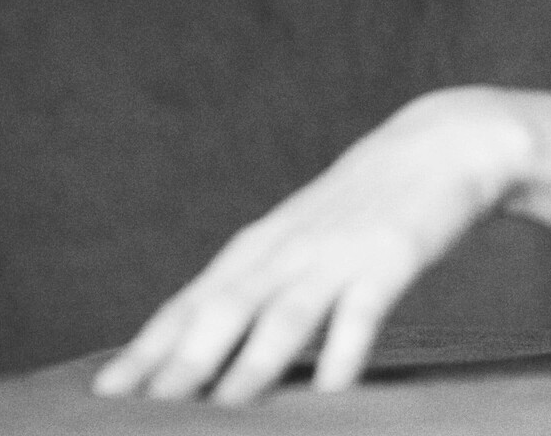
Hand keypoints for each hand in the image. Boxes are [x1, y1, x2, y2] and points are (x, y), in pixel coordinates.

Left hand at [91, 86, 532, 404]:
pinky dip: (343, 350)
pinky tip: (330, 390)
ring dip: (251, 364)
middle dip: (180, 363)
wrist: (445, 142)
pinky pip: (363, 311)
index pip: (191, 302)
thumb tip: (211, 347)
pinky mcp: (393, 257)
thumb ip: (263, 284)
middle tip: (142, 410)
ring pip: (286, 314)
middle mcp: (290, 249)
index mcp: (263, 245)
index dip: (148, 347)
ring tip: (222, 408)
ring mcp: (341, 252)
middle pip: (224, 310)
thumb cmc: (367, 202)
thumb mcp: (305, 234)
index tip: (105, 392)